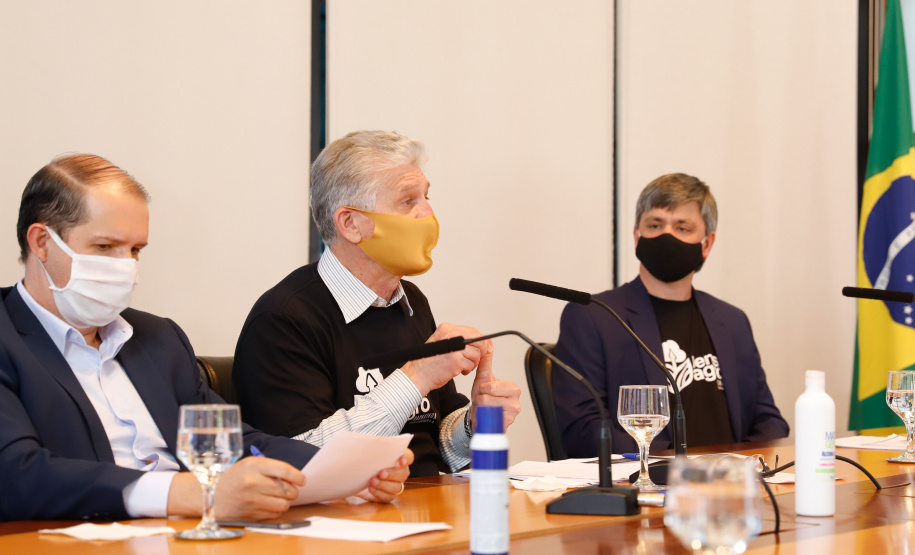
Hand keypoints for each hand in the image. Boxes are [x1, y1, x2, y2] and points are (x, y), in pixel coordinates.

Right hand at [167, 456, 303, 520]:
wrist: (208, 495)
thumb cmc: (232, 478)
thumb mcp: (248, 465)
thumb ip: (270, 468)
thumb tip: (294, 477)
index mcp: (253, 465)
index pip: (284, 470)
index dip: (297, 476)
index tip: (302, 480)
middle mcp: (252, 482)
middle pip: (287, 489)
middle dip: (292, 490)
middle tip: (289, 490)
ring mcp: (251, 500)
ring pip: (283, 504)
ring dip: (285, 502)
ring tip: (278, 497)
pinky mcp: (250, 514)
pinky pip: (274, 514)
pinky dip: (275, 511)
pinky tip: (268, 505)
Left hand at [356, 449, 413, 502]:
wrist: (357, 474)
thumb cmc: (366, 460)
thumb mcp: (369, 452)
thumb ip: (374, 449)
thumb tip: (368, 444)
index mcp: (399, 458)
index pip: (409, 457)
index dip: (406, 459)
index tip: (400, 460)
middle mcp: (400, 472)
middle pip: (403, 474)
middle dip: (392, 474)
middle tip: (381, 473)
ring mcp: (395, 484)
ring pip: (396, 487)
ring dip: (384, 485)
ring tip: (372, 481)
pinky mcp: (388, 495)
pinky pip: (388, 497)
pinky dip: (379, 493)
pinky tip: (371, 488)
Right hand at [400, 323, 492, 394]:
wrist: (418, 374)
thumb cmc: (429, 361)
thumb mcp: (442, 343)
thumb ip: (458, 340)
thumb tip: (481, 341)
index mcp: (447, 329)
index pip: (473, 331)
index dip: (481, 341)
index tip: (484, 348)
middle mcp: (450, 336)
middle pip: (479, 340)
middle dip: (481, 352)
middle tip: (474, 359)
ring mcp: (454, 348)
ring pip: (477, 354)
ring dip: (472, 363)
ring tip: (462, 366)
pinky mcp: (456, 361)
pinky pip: (471, 365)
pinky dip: (467, 370)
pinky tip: (458, 371)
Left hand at [469, 344, 521, 430]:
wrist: (481, 415)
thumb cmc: (484, 397)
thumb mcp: (484, 378)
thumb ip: (485, 362)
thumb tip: (487, 345)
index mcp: (514, 389)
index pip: (492, 387)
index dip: (483, 388)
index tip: (485, 390)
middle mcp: (516, 403)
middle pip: (487, 398)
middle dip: (480, 398)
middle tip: (483, 399)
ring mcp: (511, 416)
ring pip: (485, 409)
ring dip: (479, 408)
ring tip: (484, 407)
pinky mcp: (505, 427)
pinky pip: (486, 420)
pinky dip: (481, 418)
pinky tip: (485, 416)